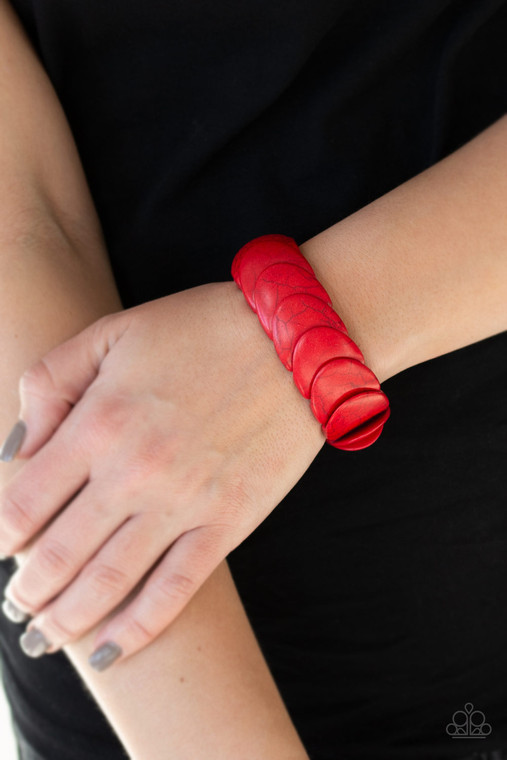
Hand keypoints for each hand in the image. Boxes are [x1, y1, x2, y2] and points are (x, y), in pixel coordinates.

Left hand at [0, 281, 323, 667]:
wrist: (295, 340)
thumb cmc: (199, 329)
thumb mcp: (110, 333)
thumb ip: (48, 383)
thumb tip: (14, 448)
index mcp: (97, 421)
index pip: (22, 503)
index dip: (2, 535)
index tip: (4, 547)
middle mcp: (133, 472)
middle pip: (57, 556)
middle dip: (26, 590)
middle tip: (17, 605)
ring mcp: (184, 503)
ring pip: (108, 584)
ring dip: (65, 621)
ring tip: (43, 639)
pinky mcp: (229, 522)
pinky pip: (175, 591)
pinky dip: (137, 629)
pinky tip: (109, 652)